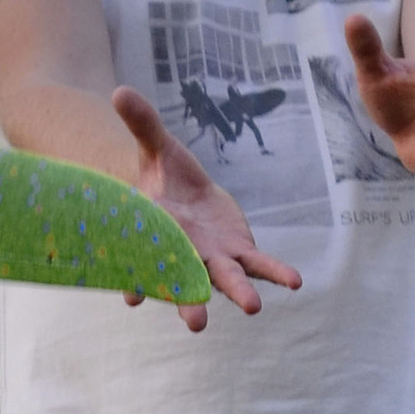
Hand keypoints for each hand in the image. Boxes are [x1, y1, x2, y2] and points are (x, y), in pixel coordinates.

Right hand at [109, 86, 303, 329]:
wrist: (186, 192)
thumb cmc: (163, 173)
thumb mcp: (155, 144)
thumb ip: (141, 123)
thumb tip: (118, 89)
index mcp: (155, 234)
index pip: (143, 259)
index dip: (138, 280)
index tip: (133, 298)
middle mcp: (184, 253)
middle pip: (185, 280)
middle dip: (188, 299)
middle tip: (195, 324)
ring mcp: (214, 258)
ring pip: (226, 279)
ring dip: (239, 293)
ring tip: (253, 308)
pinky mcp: (240, 252)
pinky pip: (261, 265)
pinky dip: (276, 272)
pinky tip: (295, 281)